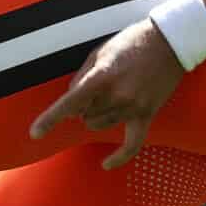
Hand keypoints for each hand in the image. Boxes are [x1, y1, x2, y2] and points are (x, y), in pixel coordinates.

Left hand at [30, 20, 185, 170]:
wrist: (170, 41)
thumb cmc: (131, 42)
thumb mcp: (100, 52)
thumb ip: (82, 78)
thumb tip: (72, 104)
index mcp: (102, 75)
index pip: (70, 102)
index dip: (50, 119)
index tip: (35, 133)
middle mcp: (117, 94)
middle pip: (84, 115)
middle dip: (81, 106)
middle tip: (94, 87)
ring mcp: (133, 106)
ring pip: (99, 126)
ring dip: (95, 116)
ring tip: (107, 97)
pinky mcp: (147, 113)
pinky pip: (132, 144)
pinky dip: (119, 157)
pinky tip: (105, 164)